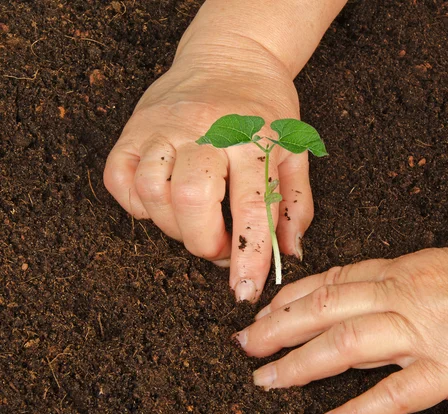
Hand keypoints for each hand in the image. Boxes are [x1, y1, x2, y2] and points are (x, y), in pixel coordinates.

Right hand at [104, 41, 311, 301]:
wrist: (231, 56)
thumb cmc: (266, 108)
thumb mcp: (295, 150)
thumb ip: (295, 204)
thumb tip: (289, 254)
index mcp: (254, 139)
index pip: (252, 209)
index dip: (248, 258)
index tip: (243, 291)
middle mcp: (207, 131)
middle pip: (192, 202)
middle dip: (205, 243)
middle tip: (220, 245)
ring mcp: (165, 127)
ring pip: (153, 194)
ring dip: (173, 226)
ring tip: (195, 219)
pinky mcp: (134, 128)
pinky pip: (121, 180)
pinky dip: (139, 204)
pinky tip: (164, 200)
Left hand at [237, 226, 447, 413]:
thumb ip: (412, 289)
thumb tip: (379, 308)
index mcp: (410, 269)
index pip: (335, 280)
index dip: (294, 297)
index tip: (268, 311)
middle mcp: (409, 295)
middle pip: (326, 308)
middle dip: (278, 327)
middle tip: (244, 344)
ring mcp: (430, 331)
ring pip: (346, 343)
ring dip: (300, 364)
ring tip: (265, 380)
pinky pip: (398, 392)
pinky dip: (361, 411)